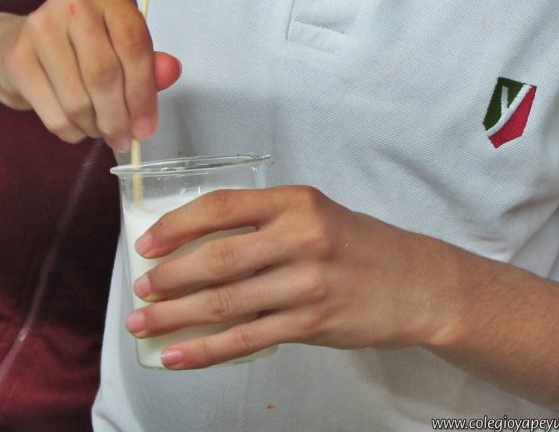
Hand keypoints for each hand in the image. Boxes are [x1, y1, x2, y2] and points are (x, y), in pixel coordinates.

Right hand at [0, 0, 179, 150]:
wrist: (17, 47)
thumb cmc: (82, 49)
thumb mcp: (122, 50)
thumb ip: (150, 63)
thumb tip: (171, 72)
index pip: (134, 46)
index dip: (143, 94)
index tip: (146, 127)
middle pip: (105, 74)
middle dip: (119, 118)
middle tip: (124, 139)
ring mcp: (40, 26)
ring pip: (79, 99)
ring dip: (95, 127)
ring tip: (101, 131)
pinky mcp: (18, 57)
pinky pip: (55, 113)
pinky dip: (72, 131)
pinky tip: (77, 128)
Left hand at [125, 186, 455, 368]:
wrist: (417, 283)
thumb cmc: (359, 245)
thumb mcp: (315, 215)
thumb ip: (263, 224)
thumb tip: (196, 248)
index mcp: (295, 202)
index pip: (220, 207)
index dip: (175, 226)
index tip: (146, 245)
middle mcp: (300, 238)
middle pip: (216, 259)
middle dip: (167, 278)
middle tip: (141, 290)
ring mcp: (306, 284)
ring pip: (224, 303)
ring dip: (174, 316)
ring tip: (143, 323)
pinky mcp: (311, 324)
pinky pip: (245, 339)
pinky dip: (205, 350)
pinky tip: (178, 355)